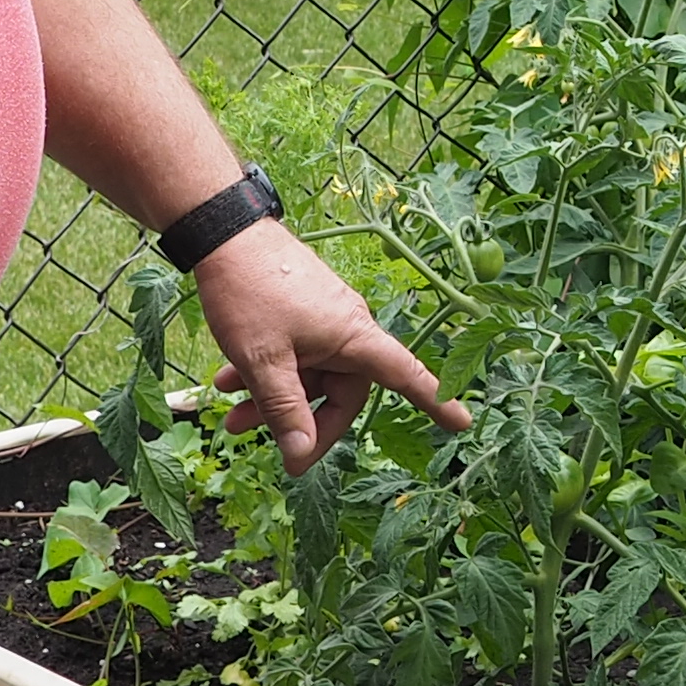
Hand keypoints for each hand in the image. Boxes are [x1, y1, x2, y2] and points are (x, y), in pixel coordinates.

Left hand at [198, 216, 472, 473]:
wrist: (223, 232)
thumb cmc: (250, 292)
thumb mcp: (263, 359)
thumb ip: (284, 409)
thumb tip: (302, 452)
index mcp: (353, 337)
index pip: (406, 375)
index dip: (435, 401)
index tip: (462, 424)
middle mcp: (346, 328)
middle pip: (342, 390)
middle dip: (306, 422)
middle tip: (280, 453)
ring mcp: (321, 319)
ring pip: (308, 375)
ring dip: (274, 401)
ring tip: (232, 420)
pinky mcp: (299, 312)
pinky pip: (292, 355)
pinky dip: (264, 373)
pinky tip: (228, 382)